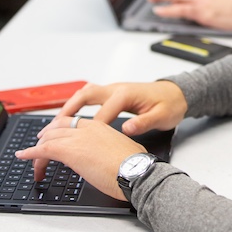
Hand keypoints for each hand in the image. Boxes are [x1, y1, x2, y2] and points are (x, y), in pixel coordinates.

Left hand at [16, 117, 145, 198]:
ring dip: (37, 150)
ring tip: (31, 160)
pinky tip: (24, 156)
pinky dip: (31, 153)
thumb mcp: (122, 150)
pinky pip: (43, 150)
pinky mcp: (69, 151)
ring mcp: (77, 138)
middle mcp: (86, 128)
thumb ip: (110, 149)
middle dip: (45, 137)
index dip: (59, 129)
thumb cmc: (134, 166)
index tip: (52, 135)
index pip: (72, 122)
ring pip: (49, 138)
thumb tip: (108, 157)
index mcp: (100, 126)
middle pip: (57, 127)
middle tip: (38, 147)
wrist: (136, 172)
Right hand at [55, 80, 186, 136]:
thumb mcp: (161, 116)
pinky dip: (78, 105)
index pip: (102, 113)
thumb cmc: (170, 105)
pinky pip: (91, 97)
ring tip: (57, 122)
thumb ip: (144, 122)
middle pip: (85, 95)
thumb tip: (127, 129)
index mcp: (125, 95)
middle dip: (68, 110)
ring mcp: (113, 90)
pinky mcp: (114, 94)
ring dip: (70, 106)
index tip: (77, 142)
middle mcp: (116, 89)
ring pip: (85, 94)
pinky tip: (72, 118)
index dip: (89, 129)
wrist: (177, 94)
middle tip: (54, 126)